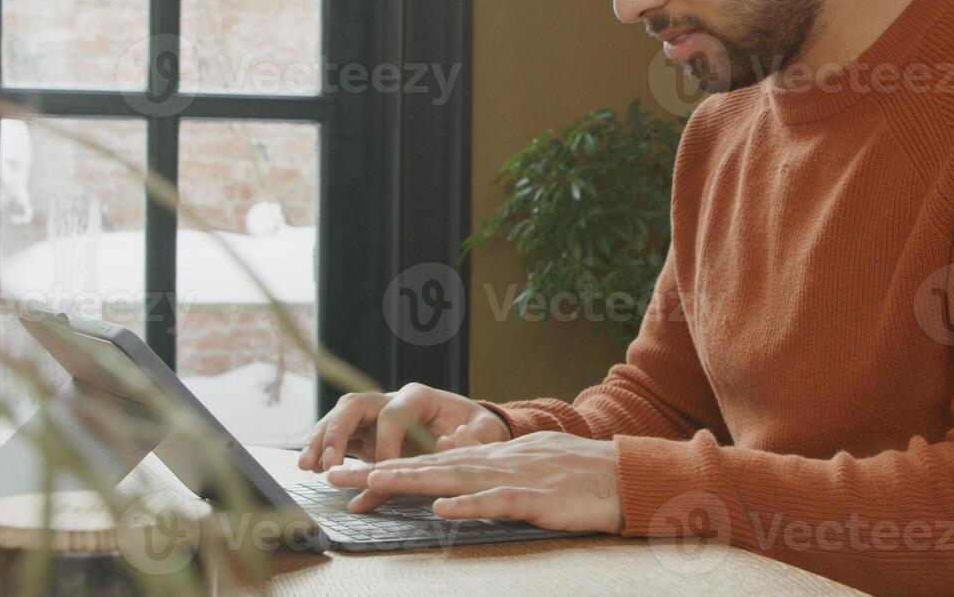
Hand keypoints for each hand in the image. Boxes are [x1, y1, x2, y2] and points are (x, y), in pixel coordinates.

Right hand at [296, 383, 510, 471]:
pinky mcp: (364, 433)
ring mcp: (374, 416)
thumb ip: (472, 437)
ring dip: (320, 440)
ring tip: (307, 466)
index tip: (387, 469)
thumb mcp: (485, 432)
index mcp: (419, 397)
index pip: (394, 412)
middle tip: (329, 464)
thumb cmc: (476, 430)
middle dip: (338, 432)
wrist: (468, 430)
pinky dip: (322, 450)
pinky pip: (337, 437)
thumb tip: (448, 441)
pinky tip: (310, 468)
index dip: (387, 440)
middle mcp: (390, 400)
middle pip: (355, 404)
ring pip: (339, 418)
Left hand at [324, 430, 624, 534]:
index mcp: (487, 456)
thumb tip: (449, 442)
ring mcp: (512, 477)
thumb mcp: (522, 458)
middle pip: (427, 465)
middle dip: (378, 470)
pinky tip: (442, 511)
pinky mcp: (534, 498)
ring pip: (452, 478)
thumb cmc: (572, 472)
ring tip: (371, 483)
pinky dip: (469, 506)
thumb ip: (485, 452)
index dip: (386, 465)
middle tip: (334, 477)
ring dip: (411, 480)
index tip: (347, 472)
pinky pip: (496, 503)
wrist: (619, 473)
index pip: (428, 460)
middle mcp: (491, 461)